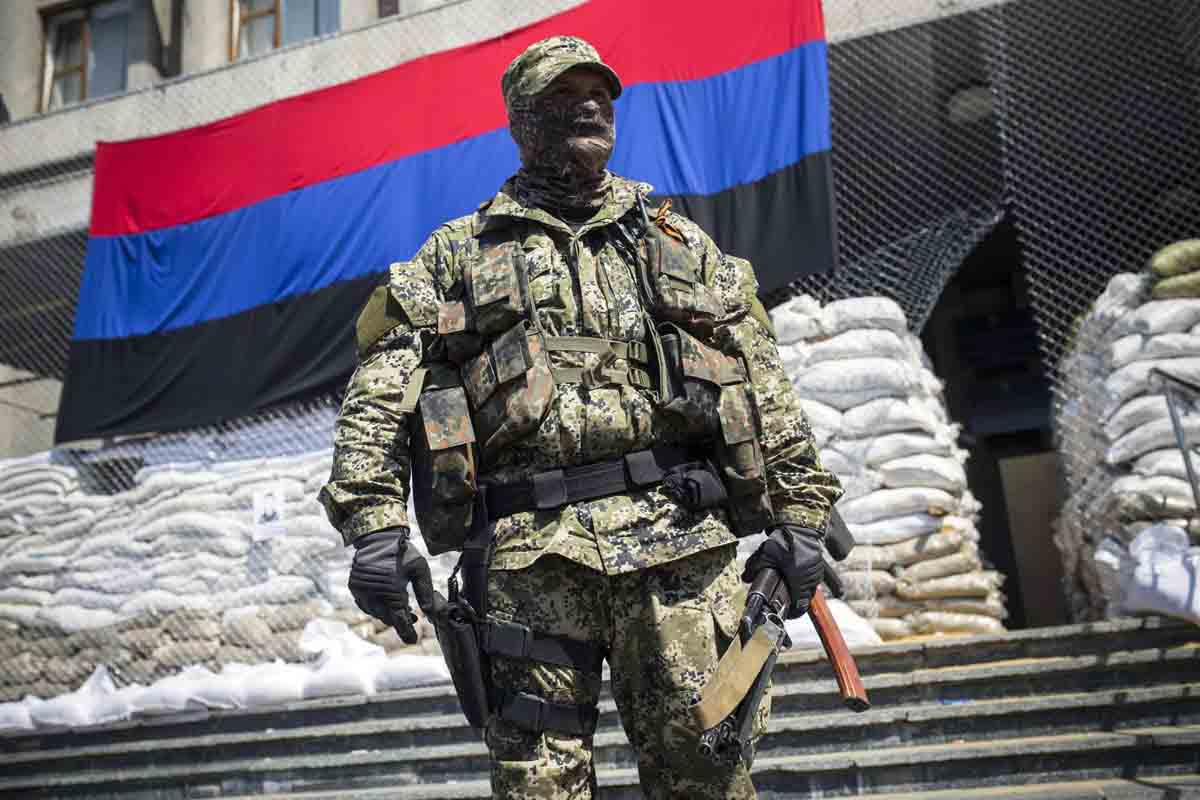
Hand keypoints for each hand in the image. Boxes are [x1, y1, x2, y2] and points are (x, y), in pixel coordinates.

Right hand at [348, 527, 440, 643]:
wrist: (378, 536)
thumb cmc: (403, 552)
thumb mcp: (419, 569)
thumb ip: (426, 592)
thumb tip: (431, 613)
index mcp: (392, 591)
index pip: (400, 620)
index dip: (407, 632)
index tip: (412, 640)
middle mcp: (374, 595)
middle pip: (388, 618)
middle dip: (401, 620)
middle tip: (413, 616)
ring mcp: (362, 592)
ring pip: (376, 613)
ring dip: (389, 613)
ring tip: (402, 606)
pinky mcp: (355, 587)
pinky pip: (366, 605)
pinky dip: (377, 606)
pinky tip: (386, 600)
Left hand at [741, 524, 824, 618]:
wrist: (799, 525)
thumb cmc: (783, 541)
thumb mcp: (766, 554)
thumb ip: (754, 567)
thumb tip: (745, 578)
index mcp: (799, 580)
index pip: (798, 605)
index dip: (790, 612)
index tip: (784, 613)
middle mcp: (810, 578)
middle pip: (805, 600)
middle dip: (795, 604)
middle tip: (785, 604)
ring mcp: (816, 572)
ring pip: (810, 591)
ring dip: (801, 594)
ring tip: (790, 592)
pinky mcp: (818, 564)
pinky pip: (813, 580)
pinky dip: (806, 583)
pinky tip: (796, 579)